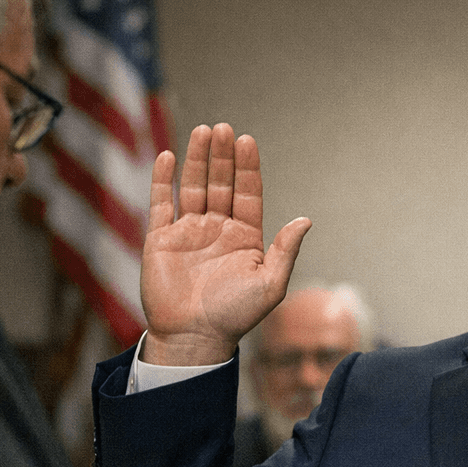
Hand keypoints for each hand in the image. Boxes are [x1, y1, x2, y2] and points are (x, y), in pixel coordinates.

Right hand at [139, 123, 311, 365]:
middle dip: (222, 156)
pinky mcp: (160, 239)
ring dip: (197, 160)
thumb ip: (286, 251)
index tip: (247, 141)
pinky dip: (162, 180)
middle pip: (220, 184)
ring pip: (193, 186)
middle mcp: (217, 230)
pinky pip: (160, 203)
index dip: (247, 168)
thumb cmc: (235, 316)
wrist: (194, 338)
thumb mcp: (270, 285)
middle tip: (223, 128)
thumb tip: (306, 220)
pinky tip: (167, 156)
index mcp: (245, 238)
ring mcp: (188, 232)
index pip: (247, 194)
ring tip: (203, 132)